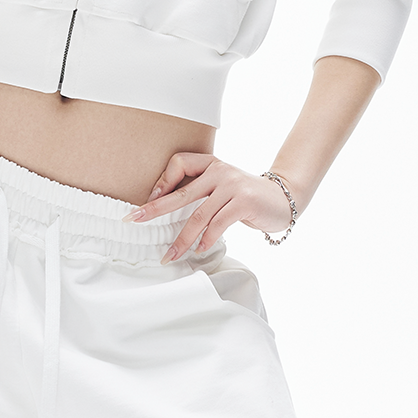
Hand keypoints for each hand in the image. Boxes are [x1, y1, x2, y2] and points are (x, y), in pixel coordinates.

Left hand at [130, 152, 296, 263]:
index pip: (179, 162)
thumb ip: (201, 191)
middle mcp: (220, 171)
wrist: (283, 199)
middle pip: (181, 193)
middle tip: (133, 220)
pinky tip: (199, 250)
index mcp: (211, 164)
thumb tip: (165, 208)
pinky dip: (206, 240)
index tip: (150, 200)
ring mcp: (233, 186)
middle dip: (155, 209)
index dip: (162, 180)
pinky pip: (218, 224)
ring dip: (182, 239)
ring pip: (198, 215)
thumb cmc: (246, 197)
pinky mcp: (244, 202)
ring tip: (170, 255)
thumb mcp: (222, 186)